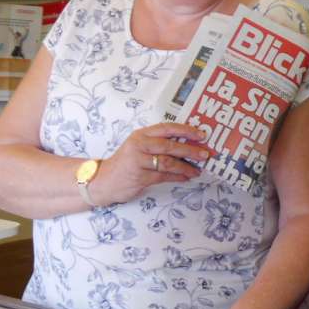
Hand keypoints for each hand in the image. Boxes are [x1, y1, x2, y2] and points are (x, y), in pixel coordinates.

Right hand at [91, 122, 211, 205]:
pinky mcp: (139, 176)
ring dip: (186, 167)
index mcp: (141, 134)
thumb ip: (158, 144)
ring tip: (197, 170)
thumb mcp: (138, 148)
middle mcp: (139, 145)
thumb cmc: (126, 163)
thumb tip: (188, 145)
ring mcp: (138, 161)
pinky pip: (163, 176)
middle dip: (190, 150)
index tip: (202, 134)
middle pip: (170, 146)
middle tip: (205, 154)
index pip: (167, 128)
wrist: (103, 180)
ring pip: (168, 162)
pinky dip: (177, 177)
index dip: (186, 130)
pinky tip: (186, 177)